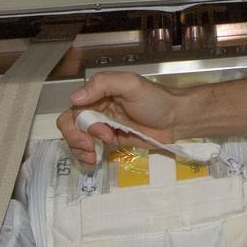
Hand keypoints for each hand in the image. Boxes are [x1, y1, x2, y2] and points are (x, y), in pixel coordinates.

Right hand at [58, 72, 182, 164]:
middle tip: (92, 148)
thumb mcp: (130, 84)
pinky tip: (93, 161)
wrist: (176, 119)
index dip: (80, 124)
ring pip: (76, 138)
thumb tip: (74, 98)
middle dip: (76, 139)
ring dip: (79, 150)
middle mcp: (97, 108)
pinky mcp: (110, 140)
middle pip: (70, 125)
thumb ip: (103, 85)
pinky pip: (89, 148)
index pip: (74, 109)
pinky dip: (85, 157)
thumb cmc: (155, 99)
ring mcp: (102, 126)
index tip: (98, 133)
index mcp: (98, 93)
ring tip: (94, 157)